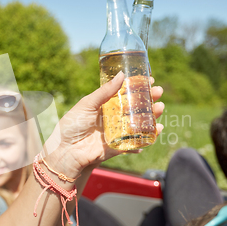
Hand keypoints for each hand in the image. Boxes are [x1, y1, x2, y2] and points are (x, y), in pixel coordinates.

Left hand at [43, 72, 163, 177]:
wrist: (66, 150)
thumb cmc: (73, 124)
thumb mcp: (87, 104)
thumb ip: (104, 91)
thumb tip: (122, 75)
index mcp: (106, 105)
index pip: (126, 94)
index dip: (138, 87)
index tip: (150, 80)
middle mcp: (114, 118)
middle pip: (136, 108)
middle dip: (150, 100)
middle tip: (159, 93)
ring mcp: (118, 132)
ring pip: (139, 123)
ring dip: (152, 116)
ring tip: (159, 108)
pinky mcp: (120, 147)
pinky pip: (137, 142)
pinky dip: (148, 138)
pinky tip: (157, 130)